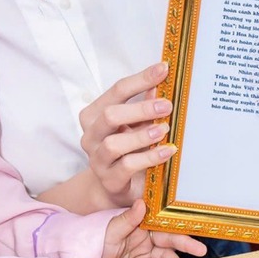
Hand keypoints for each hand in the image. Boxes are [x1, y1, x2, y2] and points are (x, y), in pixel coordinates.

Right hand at [79, 63, 176, 204]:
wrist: (115, 188)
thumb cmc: (126, 150)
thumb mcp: (136, 125)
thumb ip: (144, 105)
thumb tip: (161, 83)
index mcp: (95, 115)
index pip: (117, 91)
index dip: (140, 79)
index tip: (163, 69)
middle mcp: (91, 135)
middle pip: (110, 115)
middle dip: (140, 109)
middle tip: (167, 106)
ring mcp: (97, 159)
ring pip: (114, 143)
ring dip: (142, 135)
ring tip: (164, 129)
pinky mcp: (109, 180)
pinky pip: (127, 166)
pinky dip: (150, 157)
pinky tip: (167, 150)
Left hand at [99, 198, 206, 257]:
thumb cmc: (97, 240)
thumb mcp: (111, 229)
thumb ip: (127, 219)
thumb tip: (142, 203)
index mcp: (142, 225)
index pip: (164, 226)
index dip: (179, 229)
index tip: (193, 232)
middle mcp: (146, 240)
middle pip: (170, 242)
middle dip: (185, 246)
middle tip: (200, 250)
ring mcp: (144, 255)